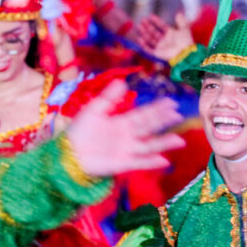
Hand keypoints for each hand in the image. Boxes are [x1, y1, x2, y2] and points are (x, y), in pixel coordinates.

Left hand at [64, 81, 184, 176]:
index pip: (143, 114)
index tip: (172, 102)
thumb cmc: (79, 131)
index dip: (157, 108)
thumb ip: (108, 98)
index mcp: (121, 122)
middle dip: (163, 121)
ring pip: (148, 145)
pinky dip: (150, 162)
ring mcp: (126, 150)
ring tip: (179, 140)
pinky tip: (163, 160)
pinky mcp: (121, 164)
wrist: (67, 153)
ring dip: (163, 143)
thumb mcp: (93, 110)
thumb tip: (122, 82)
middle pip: (149, 128)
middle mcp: (127, 136)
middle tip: (178, 115)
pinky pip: (139, 162)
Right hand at [132, 12, 192, 61]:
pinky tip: (139, 38)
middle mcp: (164, 40)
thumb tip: (178, 13)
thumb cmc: (185, 41)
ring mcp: (160, 46)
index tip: (150, 16)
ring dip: (144, 33)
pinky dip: (143, 44)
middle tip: (142, 20)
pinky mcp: (157, 53)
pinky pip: (148, 49)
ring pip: (150, 39)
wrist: (184, 53)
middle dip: (147, 26)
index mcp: (171, 34)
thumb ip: (181, 21)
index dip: (156, 21)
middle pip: (154, 32)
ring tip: (139, 27)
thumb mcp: (184, 29)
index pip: (161, 26)